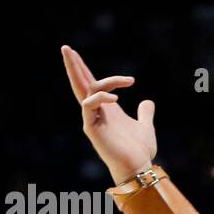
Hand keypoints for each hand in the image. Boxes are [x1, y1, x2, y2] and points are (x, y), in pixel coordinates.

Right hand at [61, 45, 155, 184]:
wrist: (138, 166)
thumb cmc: (139, 150)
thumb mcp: (145, 126)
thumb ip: (145, 113)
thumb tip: (148, 102)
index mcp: (106, 109)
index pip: (90, 84)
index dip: (84, 69)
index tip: (79, 53)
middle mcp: (96, 112)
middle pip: (79, 85)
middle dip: (73, 66)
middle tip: (66, 47)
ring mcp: (91, 119)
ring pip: (86, 92)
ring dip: (105, 82)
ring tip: (127, 81)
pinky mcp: (91, 128)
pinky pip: (88, 106)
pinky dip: (100, 98)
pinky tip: (116, 99)